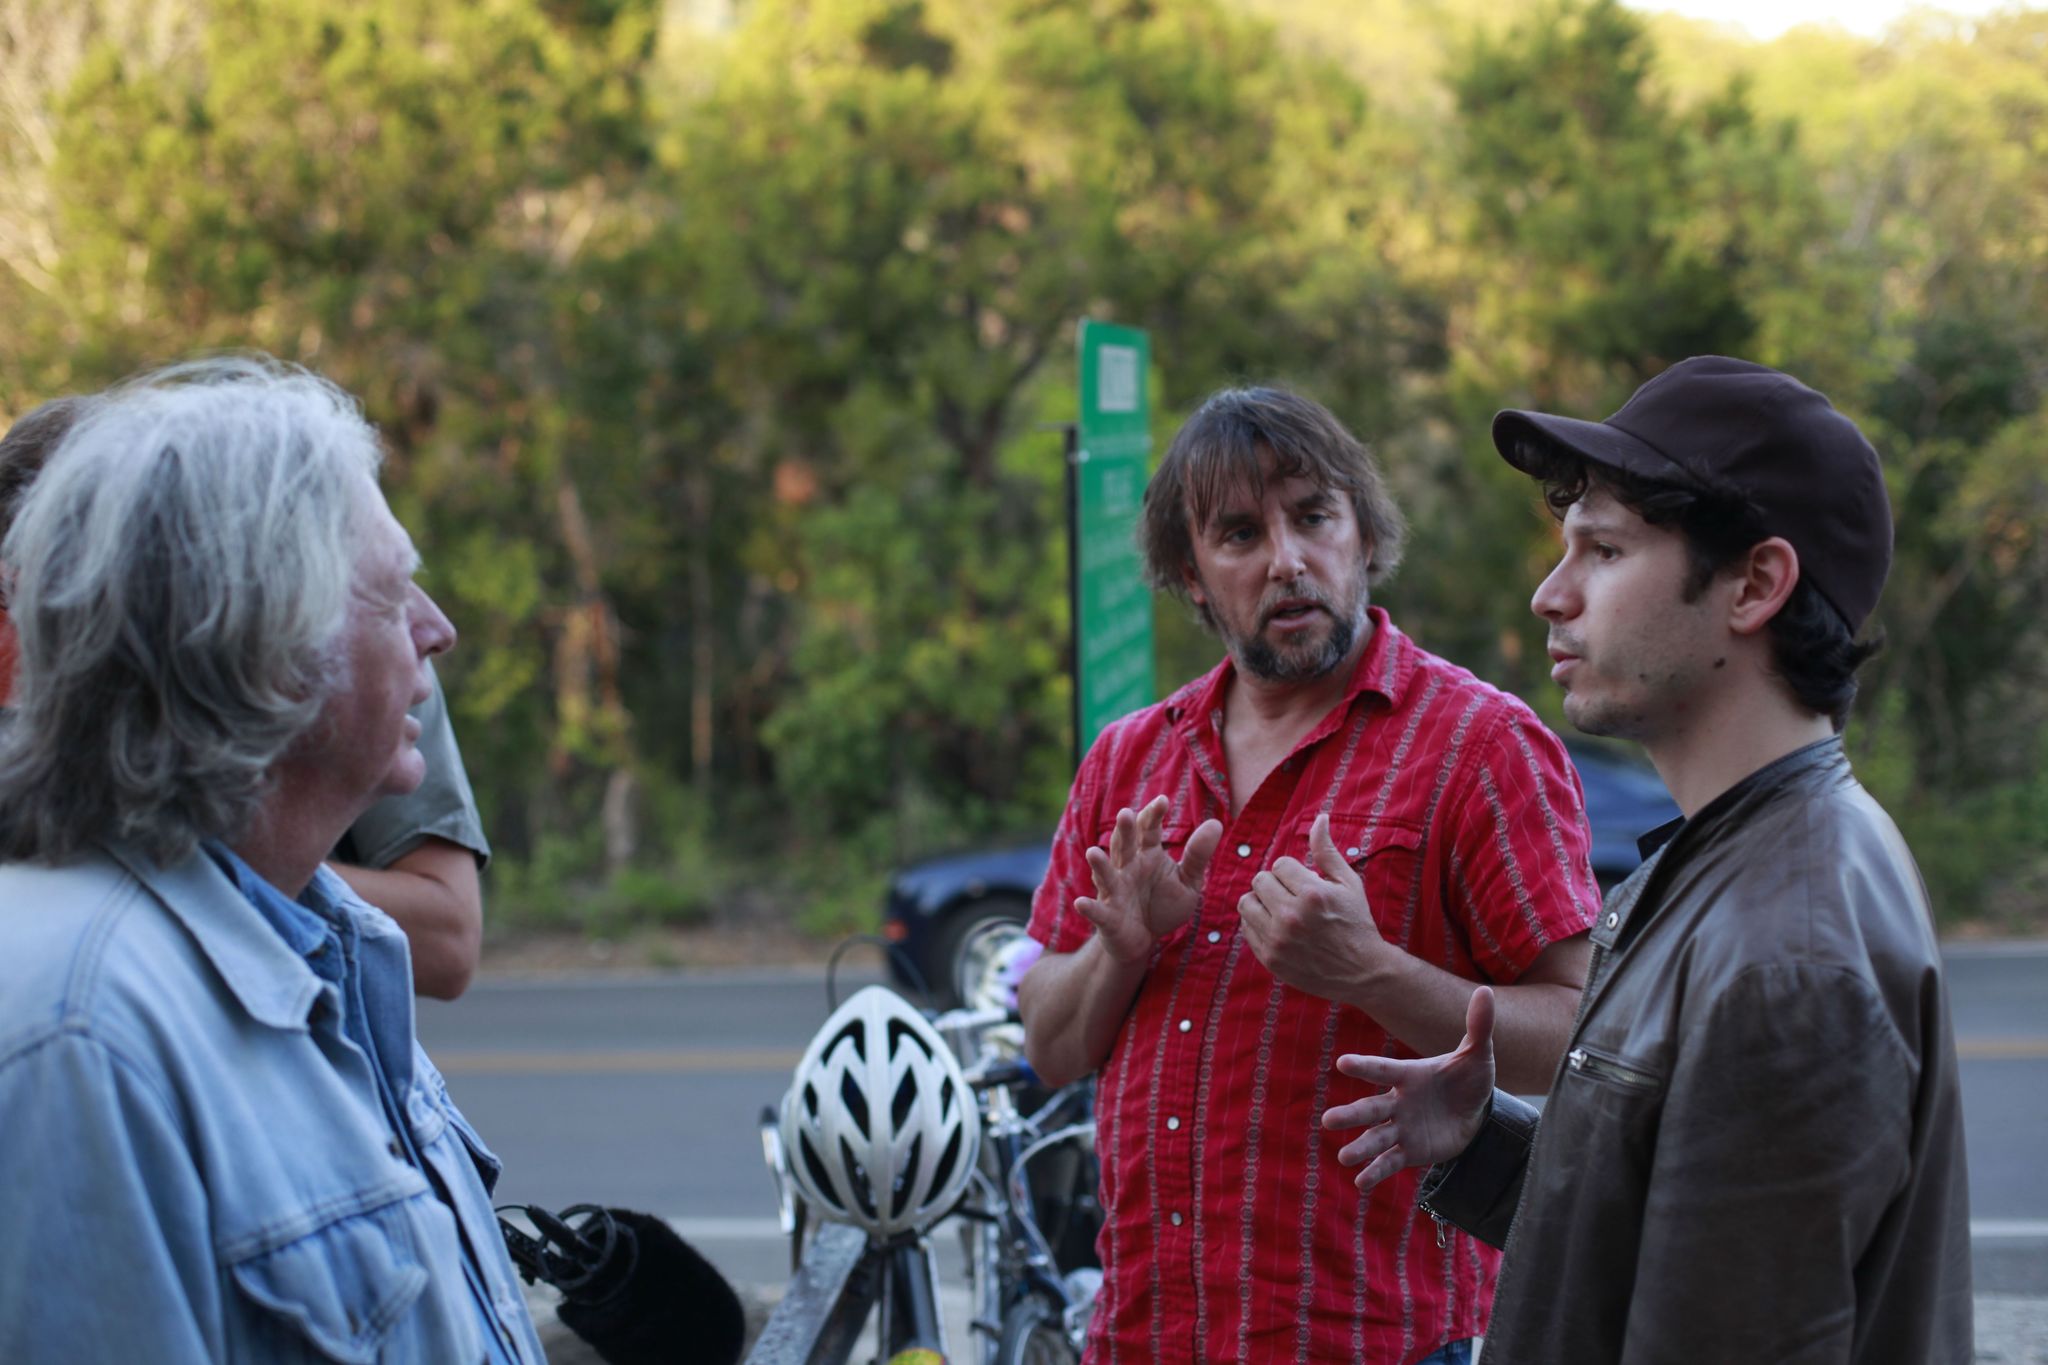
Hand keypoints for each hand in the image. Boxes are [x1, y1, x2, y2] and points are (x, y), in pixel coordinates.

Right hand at [1074, 796, 1222, 964]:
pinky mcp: (1108, 918)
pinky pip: (1098, 912)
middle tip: (1125, 814)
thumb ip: (1198, 855)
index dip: (1154, 815)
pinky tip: (1081, 903)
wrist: (1144, 940)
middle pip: (1124, 846)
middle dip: (1124, 831)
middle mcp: (1128, 868)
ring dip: (1100, 865)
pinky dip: (1090, 908)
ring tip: (1093, 852)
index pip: (1149, 830)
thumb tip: (1216, 823)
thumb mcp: (1187, 881)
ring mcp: (1115, 892)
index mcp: (1147, 855)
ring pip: (1106, 875)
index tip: (1163, 801)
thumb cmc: (1163, 904)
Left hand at [1237, 812, 1389, 1001]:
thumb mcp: (1348, 884)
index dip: (1292, 871)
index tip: (1305, 884)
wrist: (1363, 972)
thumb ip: (1327, 851)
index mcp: (1312, 894)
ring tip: (1280, 909)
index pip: (1279, 864)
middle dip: (1275, 884)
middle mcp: (1292, 916)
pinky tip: (1277, 927)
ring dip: (1261, 902)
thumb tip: (1320, 817)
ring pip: (1246, 903)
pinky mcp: (1270, 958)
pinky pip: (1246, 929)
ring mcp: (1279, 939)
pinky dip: (1257, 924)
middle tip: (1291, 895)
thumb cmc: (1357, 923)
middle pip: (1259, 880)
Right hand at [1322, 985, 1496, 1192]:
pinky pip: (1389, 1162)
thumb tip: (1485, 992)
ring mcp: (1401, 1127)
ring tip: (1343, 1157)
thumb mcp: (1477, 1054)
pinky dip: (1376, 1172)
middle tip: (1328, 1120)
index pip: (1383, 1070)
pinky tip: (1361, 1183)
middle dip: (1351, 1115)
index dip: (1364, 1067)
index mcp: (1408, 1075)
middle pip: (1371, 1108)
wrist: (1476, 1113)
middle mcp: (1398, 1101)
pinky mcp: (1409, 1151)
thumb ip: (1477, 1026)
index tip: (1342, 1063)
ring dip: (1359, 1147)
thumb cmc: (1468, 1078)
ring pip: (1376, 1138)